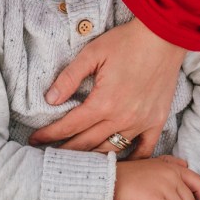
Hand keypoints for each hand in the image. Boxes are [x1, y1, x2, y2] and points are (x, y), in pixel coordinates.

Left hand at [28, 17, 185, 156]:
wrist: (164, 36)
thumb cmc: (126, 42)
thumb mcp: (92, 53)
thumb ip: (69, 77)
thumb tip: (50, 99)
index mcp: (103, 102)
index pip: (69, 126)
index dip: (49, 134)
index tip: (35, 140)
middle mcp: (122, 118)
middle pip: (87, 143)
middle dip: (65, 151)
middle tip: (49, 155)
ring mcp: (141, 122)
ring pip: (111, 150)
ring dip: (92, 158)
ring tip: (76, 161)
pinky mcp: (157, 121)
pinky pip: (144, 150)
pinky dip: (130, 160)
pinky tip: (117, 163)